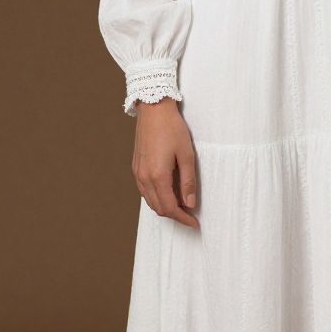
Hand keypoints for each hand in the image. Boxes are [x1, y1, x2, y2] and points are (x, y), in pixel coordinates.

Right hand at [131, 98, 199, 227]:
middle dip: (175, 215)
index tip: (195, 223)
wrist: (153, 108)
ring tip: (181, 204)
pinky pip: (144, 190)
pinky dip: (156, 197)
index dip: (183, 218)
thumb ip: (188, 181)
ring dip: (164, 207)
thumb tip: (190, 203)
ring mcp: (137, 172)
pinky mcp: (136, 166)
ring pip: (150, 201)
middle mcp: (144, 178)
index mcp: (157, 176)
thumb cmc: (172, 128)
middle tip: (190, 214)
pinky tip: (167, 191)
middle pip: (158, 208)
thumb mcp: (186, 154)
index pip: (170, 208)